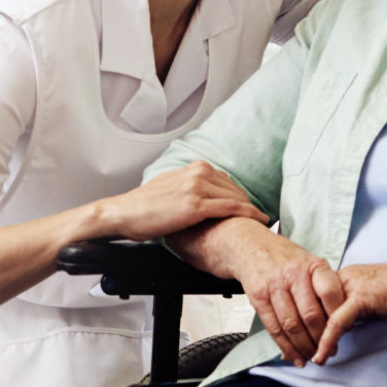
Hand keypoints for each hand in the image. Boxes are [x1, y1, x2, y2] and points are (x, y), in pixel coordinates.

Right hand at [92, 161, 266, 242]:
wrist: (125, 213)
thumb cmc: (141, 206)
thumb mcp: (168, 187)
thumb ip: (186, 186)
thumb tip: (198, 194)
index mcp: (191, 167)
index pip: (224, 179)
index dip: (238, 193)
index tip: (248, 203)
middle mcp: (196, 173)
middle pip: (233, 187)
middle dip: (247, 201)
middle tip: (260, 214)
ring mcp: (196, 188)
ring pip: (235, 197)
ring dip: (251, 208)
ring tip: (262, 219)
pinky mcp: (195, 205)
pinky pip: (230, 208)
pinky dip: (248, 213)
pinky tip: (258, 219)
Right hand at [176, 219, 342, 365]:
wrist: (250, 246)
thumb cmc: (287, 260)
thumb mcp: (311, 264)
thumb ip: (327, 289)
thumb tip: (344, 322)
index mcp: (313, 266)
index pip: (332, 296)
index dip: (339, 319)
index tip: (343, 332)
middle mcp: (294, 274)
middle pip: (311, 315)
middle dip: (321, 340)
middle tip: (328, 352)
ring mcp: (274, 285)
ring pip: (292, 325)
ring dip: (303, 347)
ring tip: (311, 357)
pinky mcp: (258, 296)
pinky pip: (274, 327)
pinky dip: (285, 347)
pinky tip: (294, 356)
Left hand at [312, 261, 386, 363]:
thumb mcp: (371, 297)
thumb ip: (353, 308)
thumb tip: (340, 327)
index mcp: (342, 276)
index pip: (315, 300)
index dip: (311, 322)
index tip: (307, 340)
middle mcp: (341, 278)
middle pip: (314, 307)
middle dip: (308, 332)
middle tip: (305, 353)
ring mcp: (350, 287)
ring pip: (322, 315)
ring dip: (314, 340)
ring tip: (313, 358)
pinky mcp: (361, 298)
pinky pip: (338, 322)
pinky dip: (327, 340)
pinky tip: (322, 354)